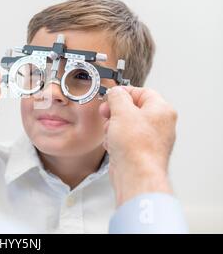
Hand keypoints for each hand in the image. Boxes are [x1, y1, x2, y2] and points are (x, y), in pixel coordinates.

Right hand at [99, 86, 177, 205]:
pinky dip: (116, 141)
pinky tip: (112, 145)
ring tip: (110, 134)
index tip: (111, 96)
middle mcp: (160, 124)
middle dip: (115, 112)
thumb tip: (115, 93)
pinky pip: (125, 140)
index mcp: (162, 110)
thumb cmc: (136, 147)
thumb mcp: (122, 111)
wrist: (136, 175)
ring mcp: (151, 139)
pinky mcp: (141, 152)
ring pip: (127, 125)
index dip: (124, 92)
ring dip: (113, 127)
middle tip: (106, 114)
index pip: (142, 92)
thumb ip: (117, 96)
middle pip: (133, 109)